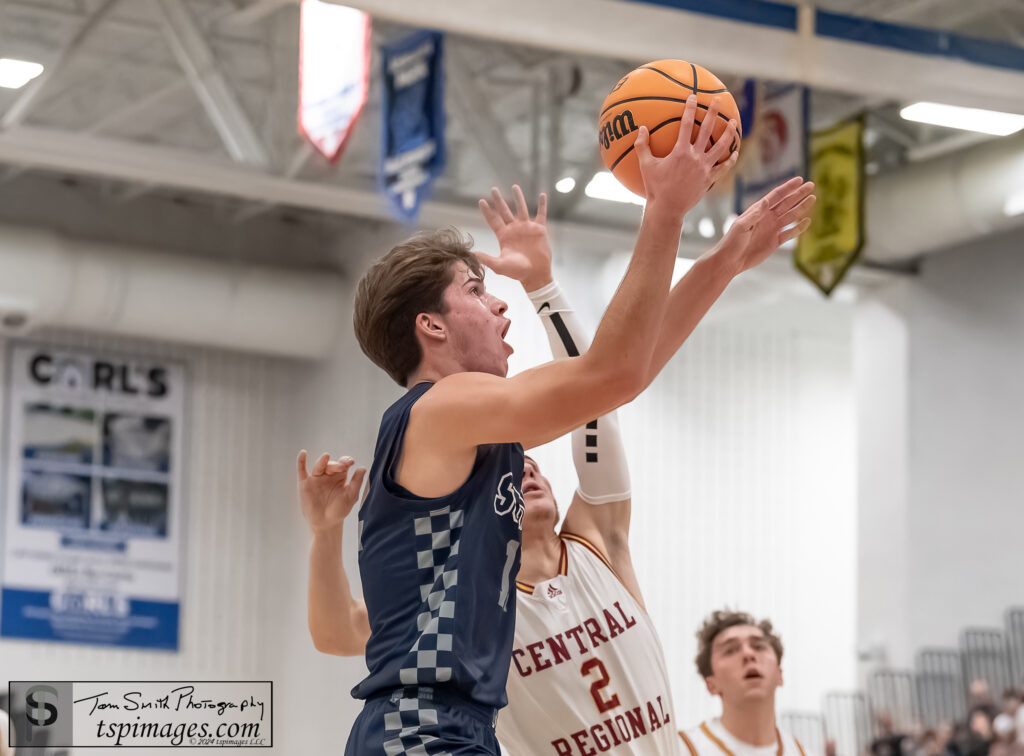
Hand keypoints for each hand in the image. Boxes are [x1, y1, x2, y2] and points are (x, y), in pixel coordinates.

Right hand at [297, 450, 366, 534]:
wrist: (325, 523)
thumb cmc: (339, 510)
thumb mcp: (351, 496)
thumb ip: (356, 482)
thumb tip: (362, 468)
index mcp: (340, 477)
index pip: (343, 464)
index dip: (346, 461)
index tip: (350, 462)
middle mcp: (328, 476)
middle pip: (331, 465)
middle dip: (336, 464)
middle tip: (341, 467)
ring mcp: (316, 479)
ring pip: (319, 466)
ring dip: (322, 461)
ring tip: (326, 456)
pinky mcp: (305, 484)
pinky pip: (302, 470)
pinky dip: (301, 461)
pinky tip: (303, 453)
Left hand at [477, 185, 552, 291]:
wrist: (535, 274)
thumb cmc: (517, 272)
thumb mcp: (500, 266)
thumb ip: (487, 259)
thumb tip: (473, 254)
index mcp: (504, 236)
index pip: (493, 220)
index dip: (487, 211)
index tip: (481, 201)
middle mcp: (514, 229)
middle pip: (505, 211)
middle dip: (499, 200)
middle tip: (493, 189)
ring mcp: (527, 228)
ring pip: (522, 208)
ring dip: (519, 198)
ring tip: (515, 186)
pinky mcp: (539, 229)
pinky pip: (541, 214)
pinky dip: (542, 204)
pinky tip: (543, 195)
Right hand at [635, 94, 738, 220]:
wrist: (668, 209)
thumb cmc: (655, 188)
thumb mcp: (645, 166)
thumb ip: (642, 146)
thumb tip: (641, 128)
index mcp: (680, 152)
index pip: (686, 125)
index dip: (690, 109)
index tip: (693, 97)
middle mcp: (695, 157)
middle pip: (707, 130)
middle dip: (713, 113)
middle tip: (717, 100)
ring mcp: (704, 168)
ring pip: (721, 147)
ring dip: (728, 133)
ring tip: (733, 123)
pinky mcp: (709, 179)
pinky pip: (723, 168)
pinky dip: (730, 160)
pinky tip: (735, 153)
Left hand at [717, 176, 815, 272]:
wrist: (730, 261)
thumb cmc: (731, 242)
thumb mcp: (741, 226)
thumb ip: (755, 214)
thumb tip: (766, 201)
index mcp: (758, 211)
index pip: (776, 196)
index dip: (788, 187)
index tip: (799, 179)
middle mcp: (767, 218)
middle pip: (786, 203)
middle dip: (799, 194)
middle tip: (811, 185)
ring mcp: (772, 229)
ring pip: (791, 216)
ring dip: (801, 208)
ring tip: (812, 199)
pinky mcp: (775, 242)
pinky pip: (790, 233)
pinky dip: (799, 228)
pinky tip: (807, 221)